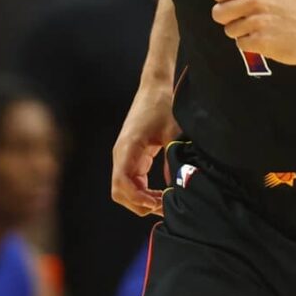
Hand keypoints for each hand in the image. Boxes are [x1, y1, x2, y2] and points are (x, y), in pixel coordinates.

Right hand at [110, 83, 177, 215]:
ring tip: (163, 202)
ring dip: (141, 200)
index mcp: (128, 148)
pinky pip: (132, 182)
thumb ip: (173, 159)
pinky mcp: (132, 157)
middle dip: (139, 204)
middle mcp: (121, 154)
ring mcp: (125, 157)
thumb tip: (176, 185)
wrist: (154, 89)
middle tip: (163, 206)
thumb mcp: (173, 133)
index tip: (155, 203)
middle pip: (120, 192)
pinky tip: (160, 194)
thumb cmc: (162, 106)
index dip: (136, 198)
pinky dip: (143, 192)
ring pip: (125, 190)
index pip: (121, 182)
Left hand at [210, 0, 295, 65]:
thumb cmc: (291, 5)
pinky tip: (265, 39)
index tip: (234, 4)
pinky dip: (251, 44)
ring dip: (242, 32)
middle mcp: (255, 0)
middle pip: (218, 13)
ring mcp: (258, 22)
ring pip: (229, 30)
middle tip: (246, 19)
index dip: (223, 0)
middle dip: (229, 18)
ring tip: (261, 29)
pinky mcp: (262, 41)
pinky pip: (241, 44)